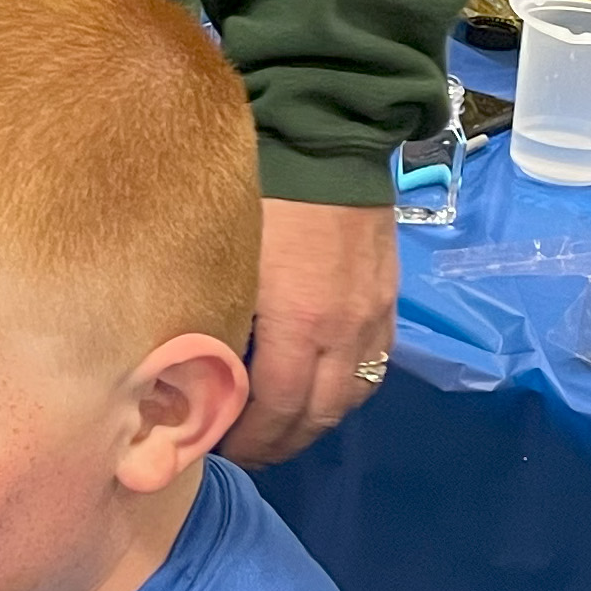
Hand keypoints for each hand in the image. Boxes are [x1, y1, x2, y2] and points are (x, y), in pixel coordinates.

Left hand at [222, 198, 396, 465]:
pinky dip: (347, 390)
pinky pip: (375, 366)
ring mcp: (374, 316)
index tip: (222, 448)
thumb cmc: (262, 192)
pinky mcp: (389, 299)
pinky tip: (322, 390)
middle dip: (282, 443)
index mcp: (300, 324)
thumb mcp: (227, 258)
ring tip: (283, 429)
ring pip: (352, 396)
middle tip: (248, 451)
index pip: (278, 409)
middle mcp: (346, 330)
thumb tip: (201, 368)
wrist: (327, 139)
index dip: (251, 440)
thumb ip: (222, 320)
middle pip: (320, 414)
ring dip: (317, 422)